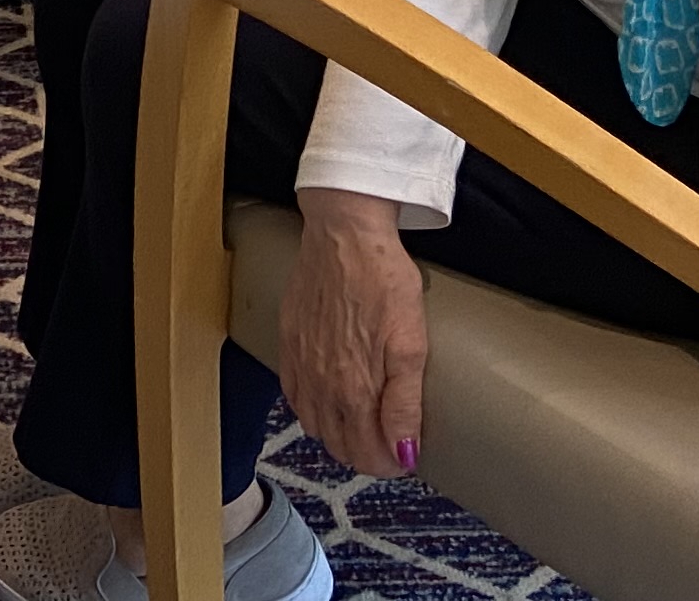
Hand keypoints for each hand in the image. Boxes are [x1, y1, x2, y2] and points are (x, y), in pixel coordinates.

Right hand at [283, 189, 429, 477]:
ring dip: (338, 437)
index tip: (405, 457)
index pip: (366, 453)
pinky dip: (311, 411)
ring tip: (362, 426)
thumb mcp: (410, 343)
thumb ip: (404, 404)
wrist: (343, 233)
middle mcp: (321, 385)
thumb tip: (404, 453)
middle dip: (365, 455)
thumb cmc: (383, 280)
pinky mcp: (288, 342)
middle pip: (339, 445)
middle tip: (388, 445)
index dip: (388, 464)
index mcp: (352, 389)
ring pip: (314, 426)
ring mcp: (300, 364)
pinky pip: (293, 396)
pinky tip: (327, 402)